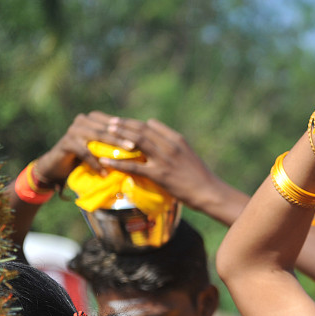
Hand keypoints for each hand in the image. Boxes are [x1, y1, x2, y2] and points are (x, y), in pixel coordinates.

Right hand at [34, 112, 135, 184]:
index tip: (147, 138)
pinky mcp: (66, 142)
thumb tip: (145, 142)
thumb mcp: (102, 146)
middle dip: (124, 137)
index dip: (131, 129)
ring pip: (98, 137)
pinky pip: (84, 152)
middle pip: (108, 128)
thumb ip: (116, 140)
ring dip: (113, 147)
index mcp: (94, 118)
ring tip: (127, 157)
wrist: (58, 165)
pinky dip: (96, 163)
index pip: (116, 122)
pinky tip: (105, 173)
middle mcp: (84, 120)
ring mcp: (74, 130)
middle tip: (139, 146)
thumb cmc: (86, 156)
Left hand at [98, 118, 233, 212]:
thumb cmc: (201, 177)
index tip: (124, 123)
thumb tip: (160, 146)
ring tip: (104, 133)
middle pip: (142, 129)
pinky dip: (117, 162)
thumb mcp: (189, 157)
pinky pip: (134, 165)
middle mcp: (170, 146)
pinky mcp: (159, 174)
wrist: (210, 192)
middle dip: (123, 124)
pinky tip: (105, 161)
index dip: (136, 123)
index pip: (153, 125)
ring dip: (118, 135)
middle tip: (109, 123)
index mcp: (177, 140)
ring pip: (136, 142)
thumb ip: (175, 149)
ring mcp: (164, 159)